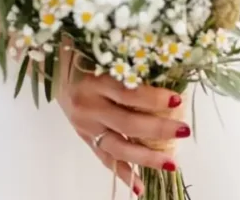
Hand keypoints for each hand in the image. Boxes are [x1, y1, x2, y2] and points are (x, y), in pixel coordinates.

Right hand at [57, 48, 188, 195]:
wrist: (55, 66)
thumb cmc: (85, 53)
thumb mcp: (105, 53)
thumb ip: (130, 67)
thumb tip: (169, 76)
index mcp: (95, 80)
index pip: (129, 94)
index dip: (154, 99)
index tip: (177, 100)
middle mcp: (89, 105)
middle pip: (127, 123)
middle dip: (158, 130)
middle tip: (184, 131)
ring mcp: (86, 125)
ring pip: (118, 147)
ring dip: (146, 158)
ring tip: (171, 163)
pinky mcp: (83, 137)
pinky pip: (104, 159)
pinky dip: (123, 174)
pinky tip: (139, 188)